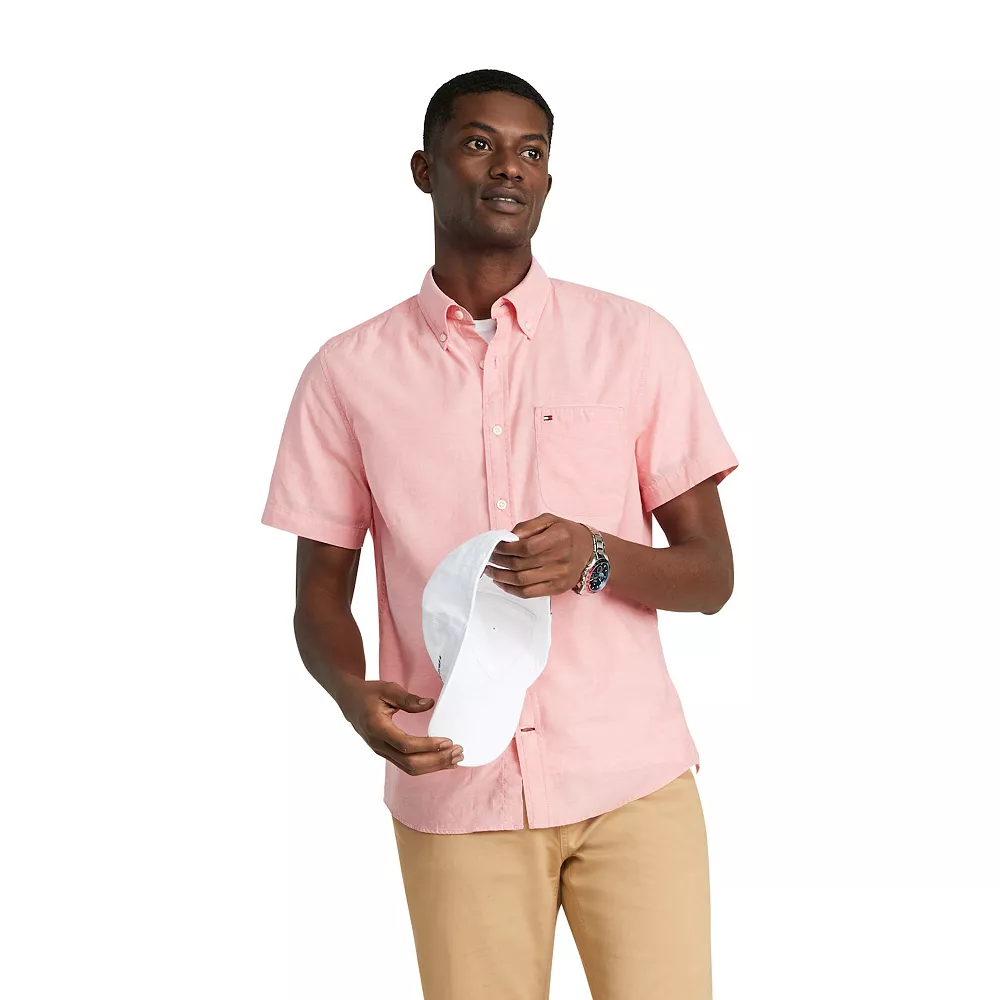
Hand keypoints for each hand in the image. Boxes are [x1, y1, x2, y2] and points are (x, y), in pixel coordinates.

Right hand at [336, 678, 463, 773]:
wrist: (349, 701)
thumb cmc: (367, 694)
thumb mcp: (387, 689)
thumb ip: (407, 698)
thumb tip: (429, 704)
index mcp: (377, 728)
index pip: (405, 745)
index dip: (427, 746)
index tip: (447, 741)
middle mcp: (378, 744)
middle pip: (410, 763)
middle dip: (436, 761)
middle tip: (458, 752)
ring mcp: (382, 751)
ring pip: (409, 768)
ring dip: (434, 766)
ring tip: (455, 759)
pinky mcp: (387, 753)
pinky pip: (407, 765)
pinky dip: (427, 766)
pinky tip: (442, 762)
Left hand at [484, 513, 592, 597]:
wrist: (589, 551)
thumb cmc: (566, 533)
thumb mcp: (549, 520)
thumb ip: (527, 526)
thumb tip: (508, 537)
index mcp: (558, 537)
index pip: (525, 547)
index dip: (506, 549)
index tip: (495, 547)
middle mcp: (560, 558)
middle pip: (520, 565)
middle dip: (499, 562)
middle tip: (488, 558)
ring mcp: (559, 576)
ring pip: (522, 581)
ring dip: (501, 577)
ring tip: (490, 570)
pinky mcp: (557, 588)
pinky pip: (528, 593)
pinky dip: (511, 589)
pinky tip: (502, 582)